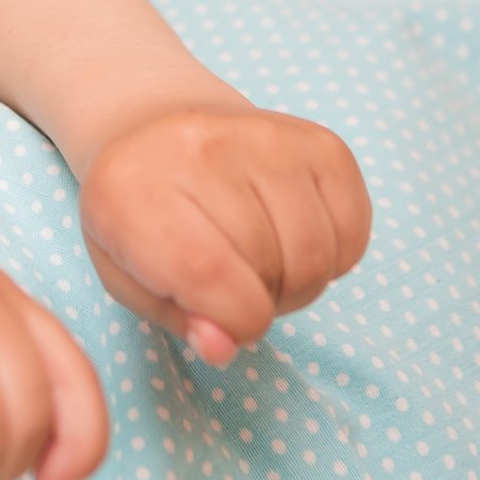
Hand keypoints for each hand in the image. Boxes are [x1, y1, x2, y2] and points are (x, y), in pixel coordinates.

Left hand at [77, 103, 372, 365]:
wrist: (156, 132)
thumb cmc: (137, 216)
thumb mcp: (126, 275)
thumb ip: (176, 317)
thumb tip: (223, 346)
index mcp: (132, 187)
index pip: (206, 274)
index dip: (233, 321)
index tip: (227, 324)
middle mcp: (198, 148)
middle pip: (269, 266)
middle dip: (261, 301)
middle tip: (235, 286)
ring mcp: (265, 135)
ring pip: (316, 254)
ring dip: (297, 283)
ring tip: (260, 267)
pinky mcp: (319, 141)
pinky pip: (353, 231)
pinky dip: (332, 257)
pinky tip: (291, 240)